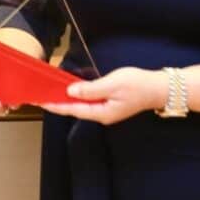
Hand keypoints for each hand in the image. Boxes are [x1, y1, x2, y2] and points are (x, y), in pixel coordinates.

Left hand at [42, 67, 165, 124]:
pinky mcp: (110, 103)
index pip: (73, 110)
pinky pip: (89, 101)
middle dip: (59, 104)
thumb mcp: (112, 85)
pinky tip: (71, 91)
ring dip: (67, 100)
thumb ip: (90, 90)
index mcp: (102, 112)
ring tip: (52, 93)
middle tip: (42, 97)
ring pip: (82, 106)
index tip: (41, 102)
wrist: (158, 87)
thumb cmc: (136, 85)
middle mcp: (102, 114)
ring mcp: (107, 110)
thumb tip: (70, 92)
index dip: (57, 106)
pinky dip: (78, 96)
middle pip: (76, 110)